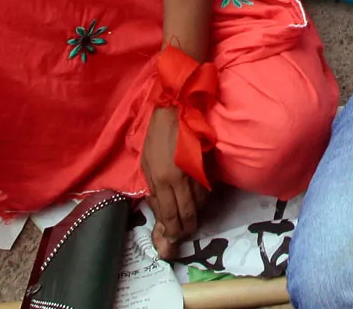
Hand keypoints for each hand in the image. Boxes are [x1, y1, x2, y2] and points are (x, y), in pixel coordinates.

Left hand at [141, 107, 200, 257]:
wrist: (176, 109)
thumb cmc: (155, 136)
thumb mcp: (145, 164)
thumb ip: (153, 189)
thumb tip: (159, 211)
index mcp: (160, 180)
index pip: (168, 216)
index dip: (171, 232)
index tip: (171, 242)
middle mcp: (178, 180)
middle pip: (186, 215)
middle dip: (185, 230)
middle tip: (183, 235)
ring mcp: (194, 173)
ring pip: (199, 205)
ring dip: (194, 215)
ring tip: (189, 219)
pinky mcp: (205, 166)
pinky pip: (206, 191)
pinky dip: (202, 200)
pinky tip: (197, 201)